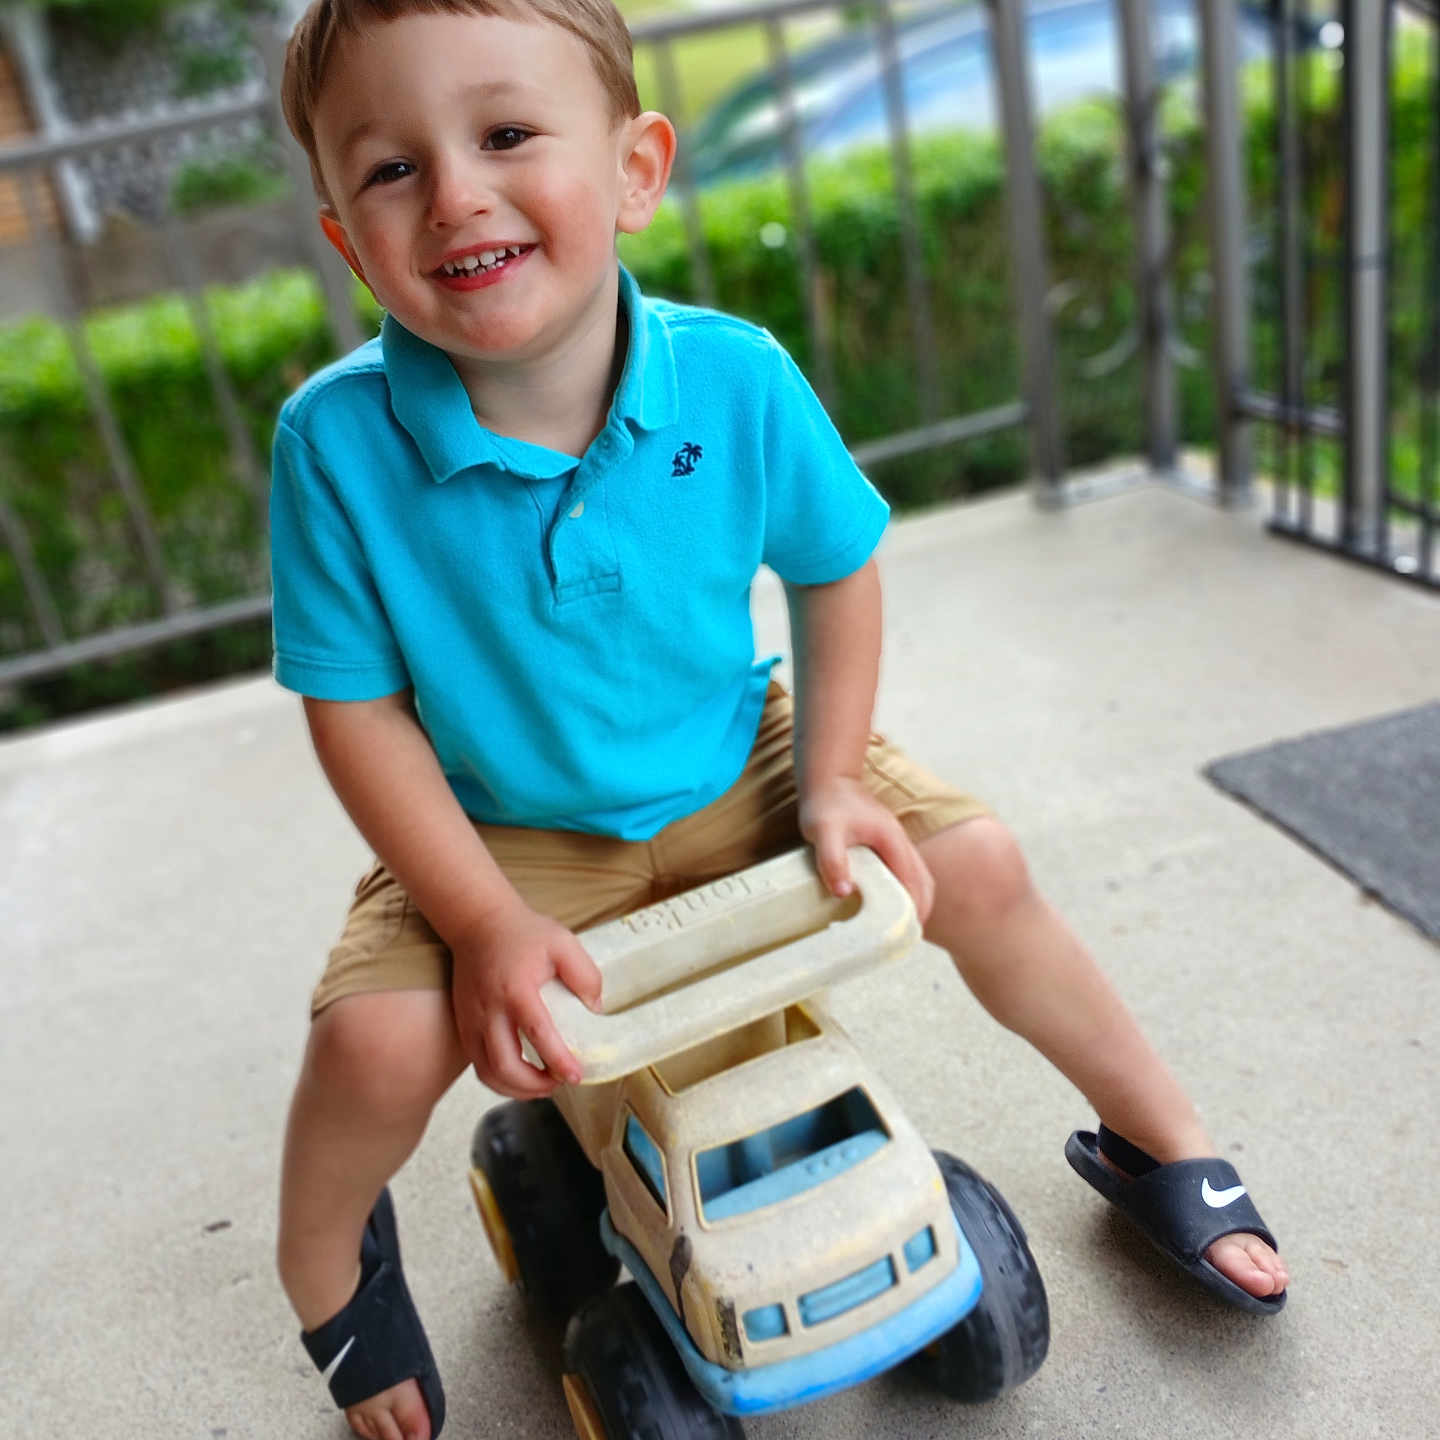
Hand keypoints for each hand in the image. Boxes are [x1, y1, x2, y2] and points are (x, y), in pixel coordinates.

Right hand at [449, 902, 602, 1098]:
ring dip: (516, 1089)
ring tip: (542, 1086)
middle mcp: (489, 1010)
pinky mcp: (464, 1026)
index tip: (576, 1076)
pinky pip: (478, 1065)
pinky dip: (500, 1079)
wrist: (478, 922)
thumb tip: (595, 1010)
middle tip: (560, 1083)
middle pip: (506, 1065)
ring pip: (488, 1073)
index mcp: (516, 989)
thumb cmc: (522, 932)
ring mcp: (472, 1020)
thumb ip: (585, 975)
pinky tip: (520, 1077)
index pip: (538, 1034)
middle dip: (534, 1085)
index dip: (558, 1060)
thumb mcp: (563, 942)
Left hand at [799, 775, 934, 923]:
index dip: (915, 910)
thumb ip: (833, 860)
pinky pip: (905, 870)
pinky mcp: (886, 843)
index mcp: (893, 842)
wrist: (828, 777)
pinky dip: (906, 889)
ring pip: (918, 876)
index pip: (915, 883)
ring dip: (916, 900)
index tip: (906, 934)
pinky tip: (889, 902)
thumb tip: (843, 892)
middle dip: (921, 910)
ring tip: (900, 927)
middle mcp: (901, 842)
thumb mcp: (824, 833)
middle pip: (925, 882)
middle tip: (905, 938)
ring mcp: (896, 842)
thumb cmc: (825, 804)